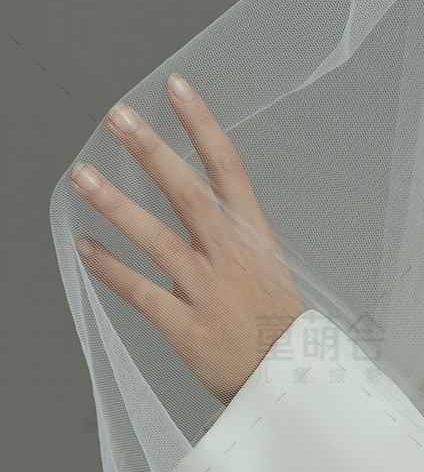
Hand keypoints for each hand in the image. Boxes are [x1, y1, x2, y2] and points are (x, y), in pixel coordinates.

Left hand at [71, 74, 306, 404]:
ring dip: (116, 204)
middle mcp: (229, 255)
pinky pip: (140, 292)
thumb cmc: (282, 329)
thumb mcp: (270, 269)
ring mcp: (206, 289)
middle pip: (186, 192)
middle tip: (118, 118)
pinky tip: (86, 247)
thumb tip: (205, 211)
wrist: (292, 382)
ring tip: (83, 175)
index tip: (178, 88)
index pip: (228, 167)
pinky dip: (111, 270)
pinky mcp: (186, 325)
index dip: (202, 125)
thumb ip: (235, 239)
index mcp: (254, 236)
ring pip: (156, 237)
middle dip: (151, 151)